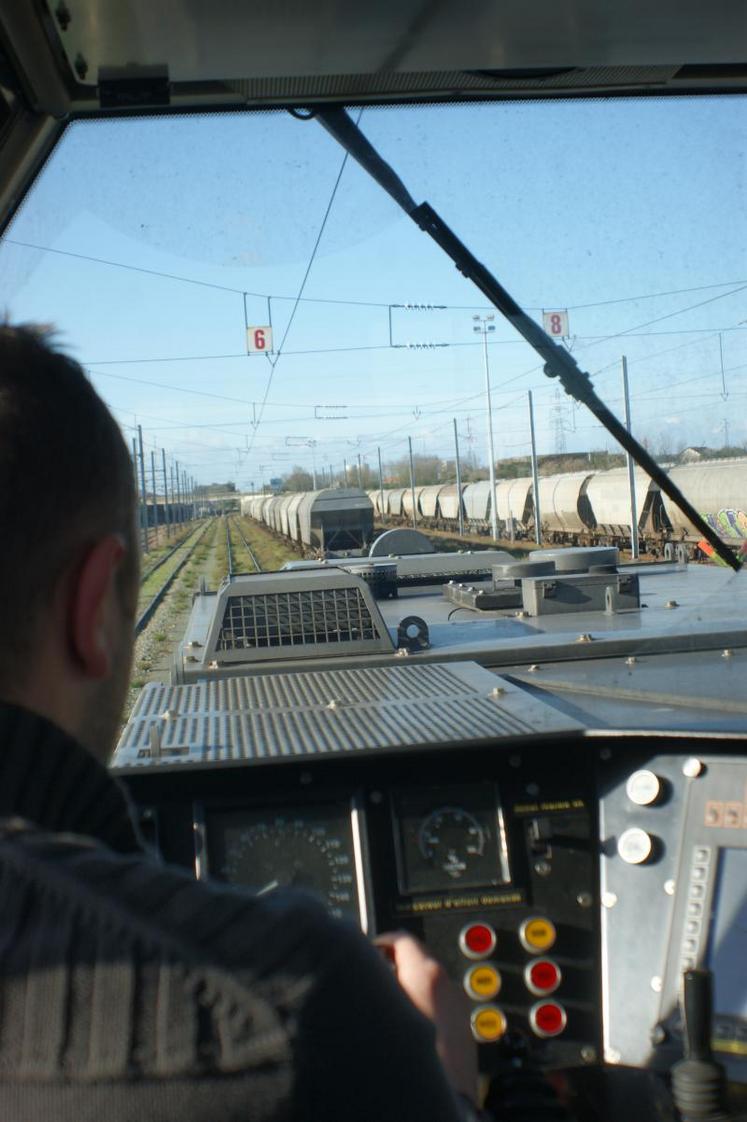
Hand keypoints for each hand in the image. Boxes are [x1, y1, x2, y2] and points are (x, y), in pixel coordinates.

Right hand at [375, 930, 477, 1102]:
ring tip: (388, 1006)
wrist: (444, 1105)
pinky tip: (408, 1028)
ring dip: (411, 987)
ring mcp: (460, 1008)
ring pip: (430, 983)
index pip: (401, 939)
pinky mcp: (466, 1030)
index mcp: (427, 974)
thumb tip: (364, 970)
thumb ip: (372, 984)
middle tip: (373, 978)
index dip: (381, 941)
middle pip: (418, 958)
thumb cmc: (409, 1064)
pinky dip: (425, 1006)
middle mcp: (449, 986)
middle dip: (395, 965)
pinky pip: (442, 1006)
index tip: (369, 949)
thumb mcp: (378, 1012)